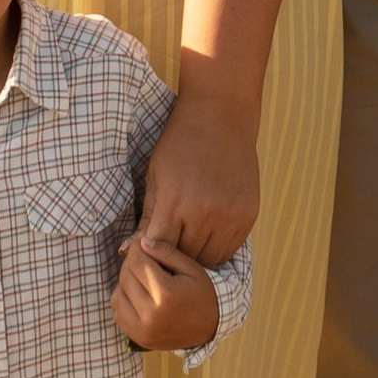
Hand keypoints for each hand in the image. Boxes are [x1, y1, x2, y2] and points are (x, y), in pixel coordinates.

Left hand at [112, 232, 222, 352]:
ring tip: (140, 279)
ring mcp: (143, 329)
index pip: (137, 262)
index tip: (141, 244)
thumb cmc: (203, 294)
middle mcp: (151, 314)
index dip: (136, 248)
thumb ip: (166, 252)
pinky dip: (124, 302)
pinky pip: (118, 314)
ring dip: (124, 283)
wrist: (211, 328)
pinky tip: (137, 296)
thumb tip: (142, 242)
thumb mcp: (192, 268)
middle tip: (142, 260)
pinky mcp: (138, 338)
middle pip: (125, 277)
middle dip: (130, 264)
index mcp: (166, 294)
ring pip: (117, 295)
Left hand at [137, 89, 256, 272]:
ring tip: (189, 245)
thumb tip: (129, 250)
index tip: (149, 252)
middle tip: (169, 252)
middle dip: (173, 258)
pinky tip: (208, 236)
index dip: (153, 254)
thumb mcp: (156, 177)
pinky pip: (231, 249)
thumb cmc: (181, 144)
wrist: (221, 117)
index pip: (159, 248)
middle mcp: (204, 212)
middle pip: (185, 258)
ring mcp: (230, 215)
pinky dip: (218, 248)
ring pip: (209, 259)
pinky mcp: (248, 215)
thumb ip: (147, 217)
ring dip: (197, 257)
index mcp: (175, 201)